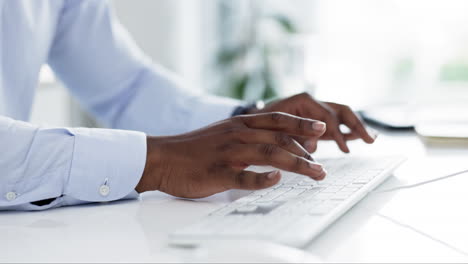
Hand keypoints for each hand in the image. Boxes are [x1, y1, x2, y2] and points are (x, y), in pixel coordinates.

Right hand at [136, 112, 326, 197]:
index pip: (278, 120)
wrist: (162, 157)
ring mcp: (228, 153)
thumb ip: (247, 135)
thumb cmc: (194, 148)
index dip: (301, 124)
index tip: (322, 128)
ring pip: (269, 155)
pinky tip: (276, 180)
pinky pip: (243, 177)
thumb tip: (273, 142)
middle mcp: (238, 135)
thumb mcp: (223, 132)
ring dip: (296, 164)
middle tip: (323, 165)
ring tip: (315, 174)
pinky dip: (262, 179)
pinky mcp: (218, 172)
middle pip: (280, 138)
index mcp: (240, 125)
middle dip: (306, 151)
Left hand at [249, 93, 376, 152]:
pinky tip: (356, 139)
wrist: (251, 120)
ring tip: (370, 139)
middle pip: (341, 111)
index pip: (327, 116)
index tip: (344, 149)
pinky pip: (335, 124)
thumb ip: (293, 135)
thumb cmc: (259, 123)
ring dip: (355, 127)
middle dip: (356, 125)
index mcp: (303, 101)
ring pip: (342, 116)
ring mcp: (314, 112)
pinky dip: (346, 131)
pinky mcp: (314, 121)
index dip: (337, 133)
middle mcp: (312, 104)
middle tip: (369, 140)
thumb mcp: (273, 129)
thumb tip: (312, 145)